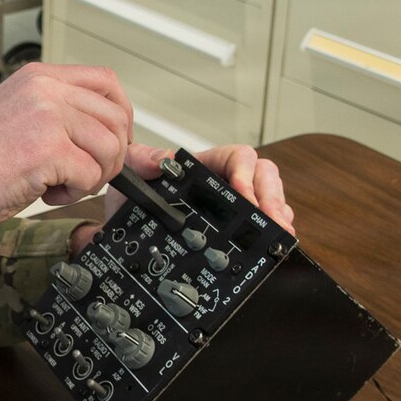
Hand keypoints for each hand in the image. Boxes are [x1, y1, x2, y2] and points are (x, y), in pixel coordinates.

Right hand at [0, 63, 132, 262]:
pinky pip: (91, 175)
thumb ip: (59, 116)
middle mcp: (45, 89)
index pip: (106, 82)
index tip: (111, 141)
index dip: (120, 116)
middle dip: (112, 154)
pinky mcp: (48, 148)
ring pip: (111, 147)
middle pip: (116, 117)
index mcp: (37, 77)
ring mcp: (48, 115)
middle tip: (85, 174)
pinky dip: (75, 194)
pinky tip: (46, 193)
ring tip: (61, 185)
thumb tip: (114, 137)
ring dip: (94, 176)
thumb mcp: (17, 119)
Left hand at [69, 143, 294, 253]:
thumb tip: (163, 159)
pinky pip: (261, 225)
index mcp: (204, 165)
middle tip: (273, 221)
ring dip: (278, 214)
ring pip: (268, 199)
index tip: (243, 196)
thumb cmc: (130, 196)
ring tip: (280, 233)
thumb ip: (142, 159)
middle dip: (271, 198)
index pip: (238, 157)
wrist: (120, 229)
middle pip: (263, 177)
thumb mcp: (129, 172)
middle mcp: (223, 183)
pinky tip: (271, 243)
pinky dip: (270, 233)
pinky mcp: (231, 231)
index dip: (245, 173)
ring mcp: (230, 207)